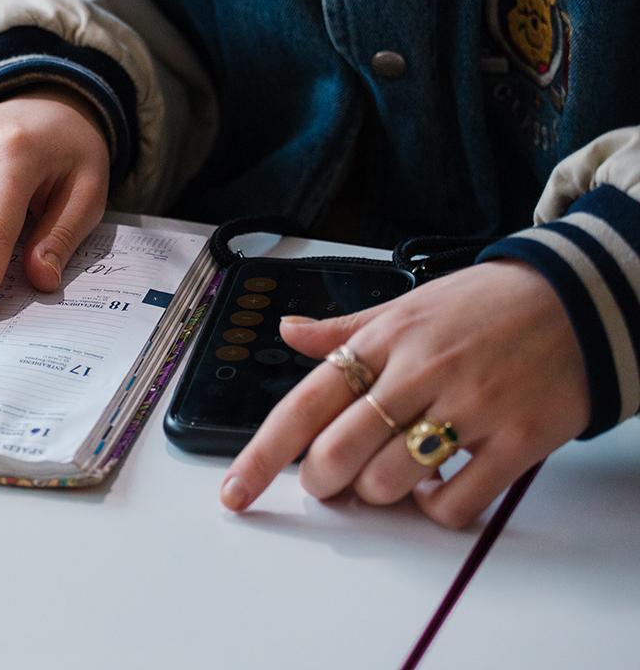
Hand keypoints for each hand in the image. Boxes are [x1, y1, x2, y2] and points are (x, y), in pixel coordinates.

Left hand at [219, 261, 590, 528]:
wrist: (573, 300)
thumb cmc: (482, 304)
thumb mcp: (407, 303)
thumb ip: (344, 329)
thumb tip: (288, 333)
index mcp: (385, 338)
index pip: (306, 401)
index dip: (261, 453)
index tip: (235, 491)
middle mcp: (420, 371)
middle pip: (340, 452)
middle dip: (322, 480)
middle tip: (330, 479)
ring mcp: (470, 406)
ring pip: (390, 482)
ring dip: (378, 494)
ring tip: (390, 472)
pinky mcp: (517, 441)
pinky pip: (457, 504)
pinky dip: (434, 509)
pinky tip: (436, 485)